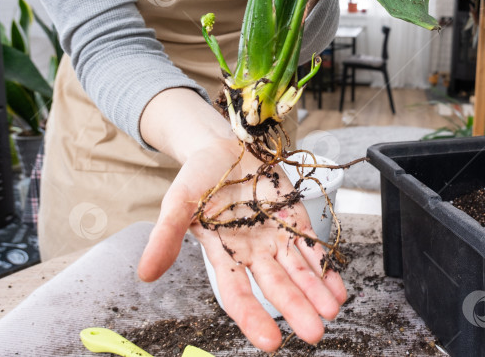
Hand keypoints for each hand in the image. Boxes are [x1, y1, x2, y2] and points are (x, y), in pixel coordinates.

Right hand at [138, 89, 346, 351]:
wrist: (223, 146)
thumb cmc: (197, 176)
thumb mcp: (177, 202)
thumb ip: (165, 236)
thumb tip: (145, 275)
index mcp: (223, 253)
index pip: (238, 294)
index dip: (253, 317)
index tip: (270, 342)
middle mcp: (253, 252)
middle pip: (277, 287)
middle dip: (296, 310)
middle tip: (315, 333)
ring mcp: (276, 237)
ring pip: (299, 272)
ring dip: (316, 293)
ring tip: (332, 312)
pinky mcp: (294, 219)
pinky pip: (313, 248)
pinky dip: (327, 268)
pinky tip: (339, 289)